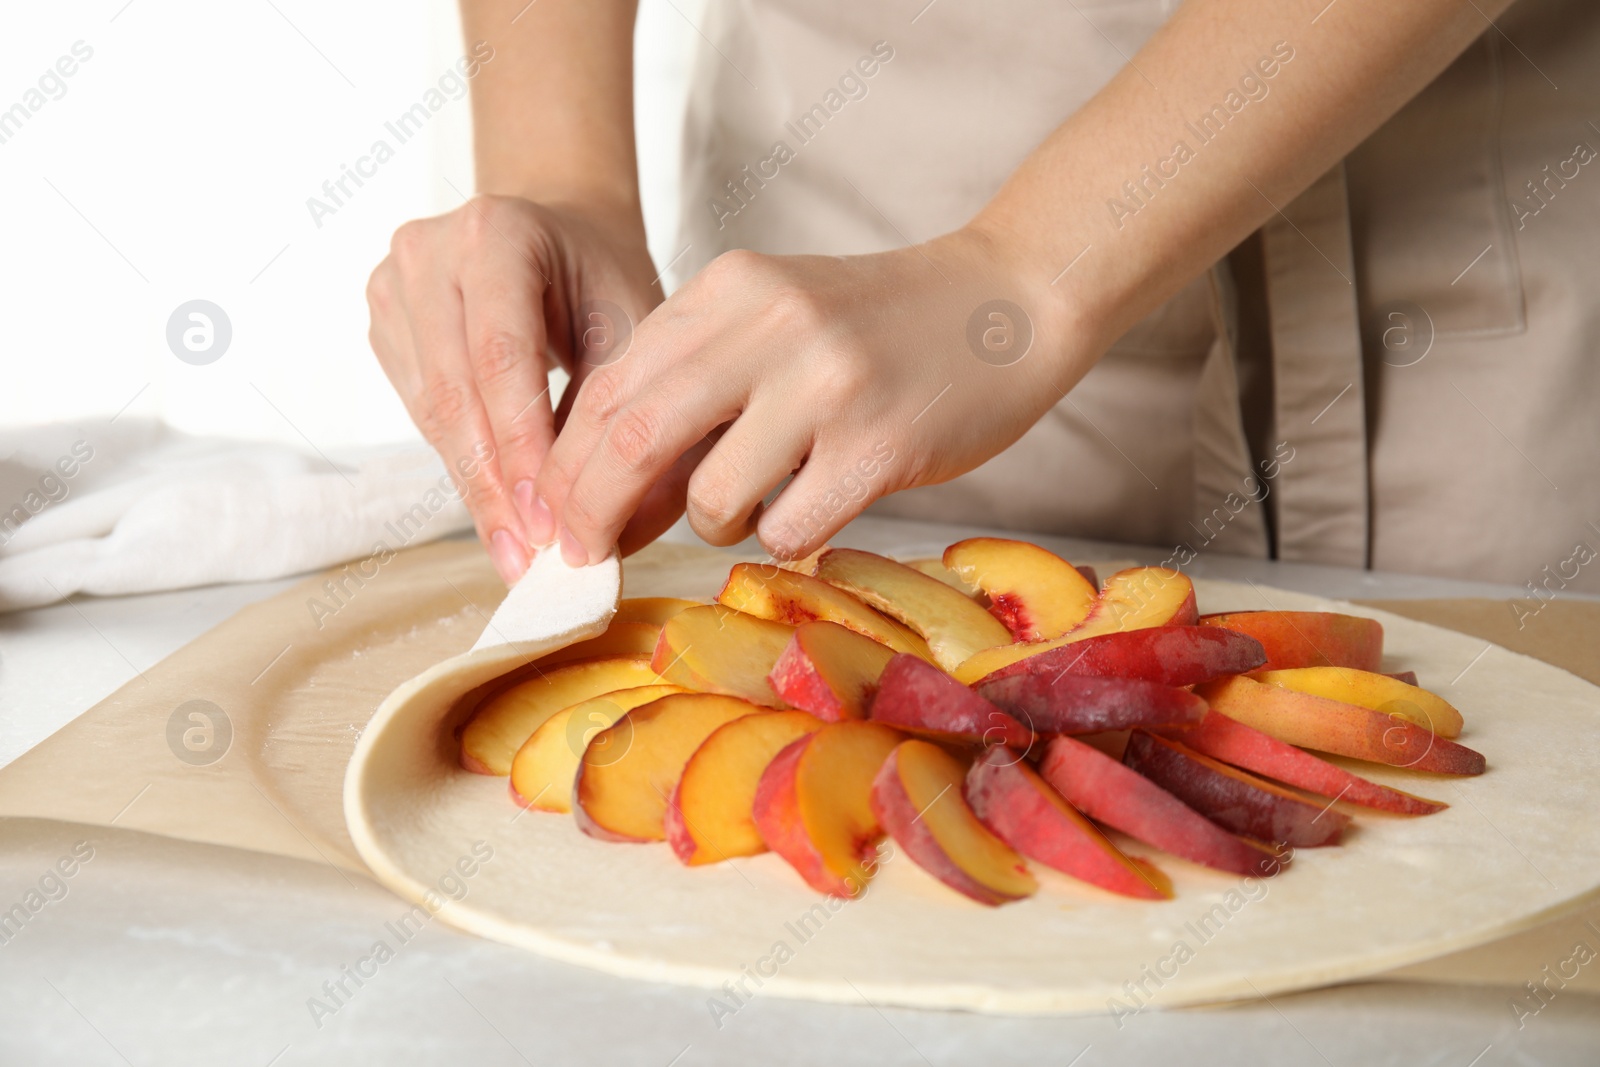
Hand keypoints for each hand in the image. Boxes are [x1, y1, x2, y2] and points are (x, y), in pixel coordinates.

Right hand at [366, 196, 661, 582]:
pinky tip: (497, 512)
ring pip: (432, 412)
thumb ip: (622, 416)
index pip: (501, 357)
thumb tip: (616, 532)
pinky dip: (462, 465)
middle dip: (496, 487)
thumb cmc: (602, 276)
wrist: (559, 231)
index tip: (550, 524)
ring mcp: (395, 285)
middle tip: (530, 560)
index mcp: (497, 232)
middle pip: (456, 392)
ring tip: (517, 554)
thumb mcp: (634, 326)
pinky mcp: (385, 321)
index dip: (522, 447)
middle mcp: (429, 251)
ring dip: (476, 489)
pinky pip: (422, 411)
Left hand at [535, 227, 1098, 565]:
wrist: (1006, 302)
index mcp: (729, 287)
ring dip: (712, 524)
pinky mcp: (879, 446)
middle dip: (591, 511)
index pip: (609, 384)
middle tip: (584, 555)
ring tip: (757, 501)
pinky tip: (817, 502)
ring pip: (710, 499)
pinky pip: (786, 529)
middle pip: (632, 439)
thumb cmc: (877, 327)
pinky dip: (784, 535)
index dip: (568, 462)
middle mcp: (769, 325)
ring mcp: (826, 385)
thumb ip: (693, 382)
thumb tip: (612, 495)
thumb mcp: (771, 318)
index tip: (557, 514)